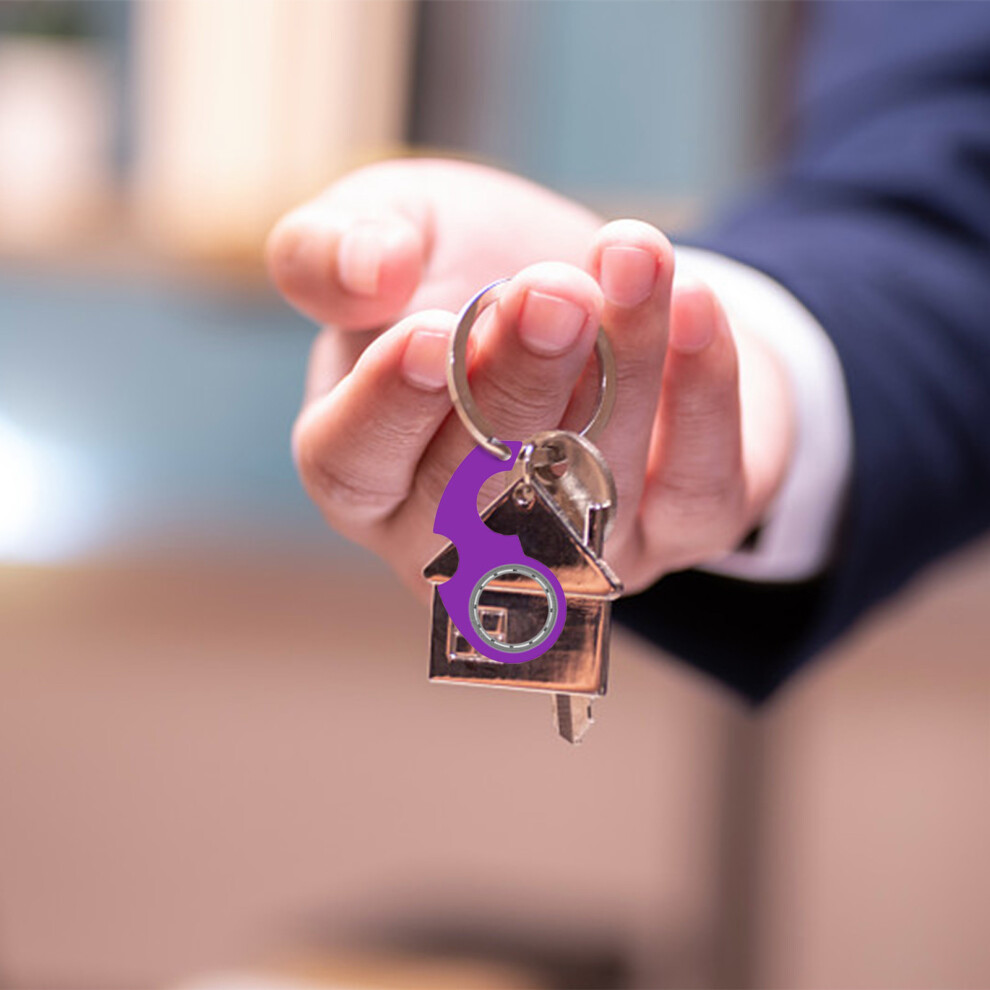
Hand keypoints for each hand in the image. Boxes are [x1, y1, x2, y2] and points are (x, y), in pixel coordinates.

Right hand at [266, 158, 793, 596]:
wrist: (597, 289)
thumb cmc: (471, 270)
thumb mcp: (393, 231)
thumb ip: (334, 245)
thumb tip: (371, 270)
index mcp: (371, 472)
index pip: (352, 466)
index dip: (388, 407)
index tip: (430, 331)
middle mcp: (464, 537)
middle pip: (477, 492)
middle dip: (520, 386)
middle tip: (555, 293)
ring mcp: (572, 552)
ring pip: (594, 490)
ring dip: (623, 368)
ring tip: (636, 258)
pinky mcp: (672, 533)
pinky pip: (697, 491)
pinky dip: (703, 397)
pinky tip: (696, 306)